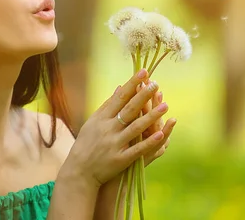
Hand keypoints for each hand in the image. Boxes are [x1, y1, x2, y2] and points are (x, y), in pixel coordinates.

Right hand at [62, 69, 168, 187]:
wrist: (78, 171)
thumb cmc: (86, 143)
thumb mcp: (93, 122)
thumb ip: (108, 105)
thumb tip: (121, 87)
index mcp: (102, 118)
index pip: (120, 98)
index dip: (132, 85)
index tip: (143, 72)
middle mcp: (108, 129)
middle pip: (129, 110)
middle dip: (143, 96)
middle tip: (156, 84)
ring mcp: (114, 144)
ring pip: (135, 128)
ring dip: (151, 117)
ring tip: (165, 106)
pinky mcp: (120, 160)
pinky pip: (137, 150)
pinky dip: (148, 142)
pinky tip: (161, 134)